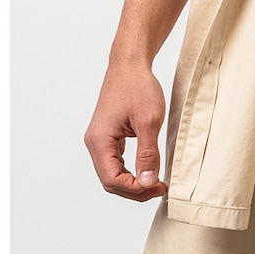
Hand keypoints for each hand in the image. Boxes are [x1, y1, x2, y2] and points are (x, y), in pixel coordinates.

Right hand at [84, 60, 167, 201]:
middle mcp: (94, 143)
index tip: (158, 186)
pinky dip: (129, 170)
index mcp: (100, 141)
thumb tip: (148, 183)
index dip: (136, 189)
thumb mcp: (149, 121)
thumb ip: (147, 154)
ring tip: (155, 181)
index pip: (112, 180)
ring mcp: (99, 139)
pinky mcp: (107, 135)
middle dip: (135, 189)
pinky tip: (145, 169)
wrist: (130, 64)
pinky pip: (114, 161)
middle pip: (110, 180)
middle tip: (160, 187)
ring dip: (132, 181)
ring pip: (112, 172)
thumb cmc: (138, 86)